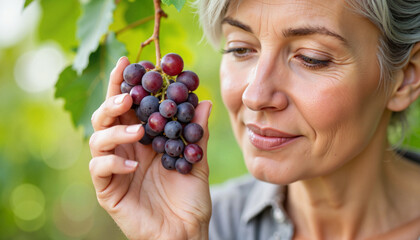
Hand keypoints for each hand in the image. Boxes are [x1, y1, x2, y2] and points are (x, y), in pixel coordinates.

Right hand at [89, 57, 211, 239]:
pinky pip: (100, 169)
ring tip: (138, 132)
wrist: (185, 233)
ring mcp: (114, 168)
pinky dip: (112, 162)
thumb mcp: (196, 161)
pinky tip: (133, 166)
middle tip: (127, 96)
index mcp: (143, 139)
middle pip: (106, 117)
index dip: (125, 84)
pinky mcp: (108, 189)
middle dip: (112, 102)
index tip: (129, 62)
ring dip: (115, 131)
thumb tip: (204, 101)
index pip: (130, 107)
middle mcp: (125, 149)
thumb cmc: (189, 198)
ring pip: (97, 139)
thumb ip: (197, 134)